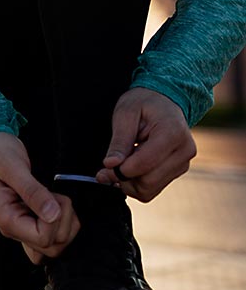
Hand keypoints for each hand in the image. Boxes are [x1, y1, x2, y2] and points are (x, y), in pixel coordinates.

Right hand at [0, 132, 79, 262]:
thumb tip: (53, 214)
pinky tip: (56, 206)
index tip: (52, 195)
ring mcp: (20, 228)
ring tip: (55, 198)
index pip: (43, 238)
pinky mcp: (29, 223)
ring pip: (55, 246)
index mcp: (5, 218)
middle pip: (52, 247)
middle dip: (64, 221)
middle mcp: (12, 228)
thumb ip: (32, 191)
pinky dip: (62, 226)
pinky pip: (51, 239)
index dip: (56, 219)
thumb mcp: (13, 166)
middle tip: (56, 195)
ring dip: (66, 223)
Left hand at [95, 87, 194, 201]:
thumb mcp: (125, 113)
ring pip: (151, 189)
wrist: (164, 99)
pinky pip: (154, 187)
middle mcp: (184, 151)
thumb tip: (110, 165)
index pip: (144, 164)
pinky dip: (137, 183)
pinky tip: (129, 168)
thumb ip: (119, 141)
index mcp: (172, 133)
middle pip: (148, 181)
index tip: (105, 166)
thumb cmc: (143, 102)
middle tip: (105, 170)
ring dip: (129, 183)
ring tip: (118, 166)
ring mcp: (183, 163)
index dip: (120, 170)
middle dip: (123, 178)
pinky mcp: (178, 170)